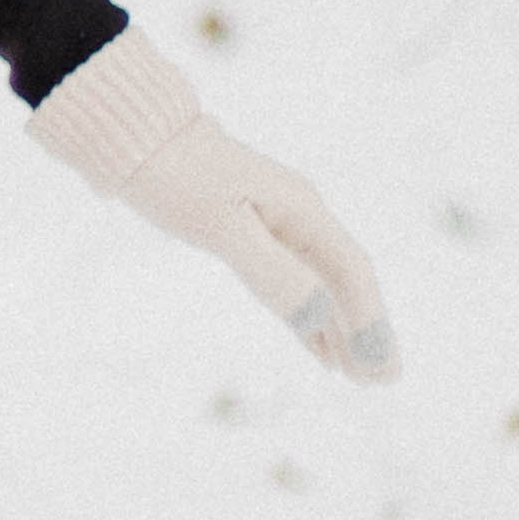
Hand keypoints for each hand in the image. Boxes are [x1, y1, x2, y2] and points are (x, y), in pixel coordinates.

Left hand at [33, 28, 398, 383]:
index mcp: (300, 208)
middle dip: (365, 331)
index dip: (370, 320)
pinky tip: (317, 348)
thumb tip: (322, 318)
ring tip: (361, 378)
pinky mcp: (248, 233)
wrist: (133, 137)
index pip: (350, 271)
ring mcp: (274, 224)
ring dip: (341, 331)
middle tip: (385, 382)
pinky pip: (292, 282)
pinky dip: (308, 317)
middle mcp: (297, 215)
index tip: (382, 366)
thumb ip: (272, 271)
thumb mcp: (221, 227)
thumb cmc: (175, 176)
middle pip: (343, 281)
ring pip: (320, 286)